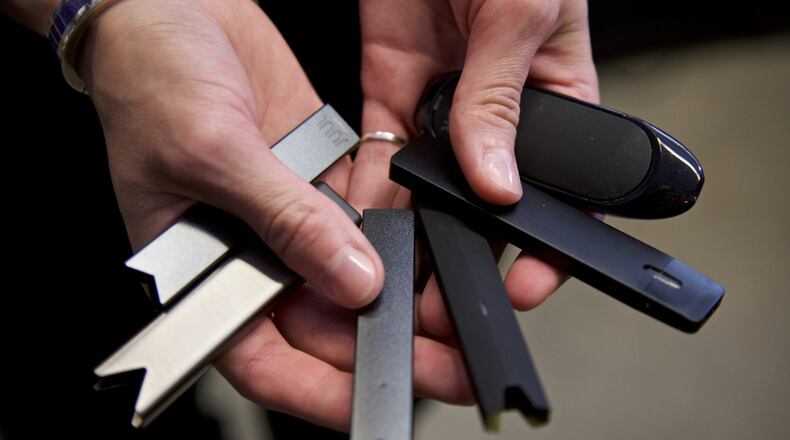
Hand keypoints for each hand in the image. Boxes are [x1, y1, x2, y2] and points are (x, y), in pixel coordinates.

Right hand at [79, 0, 470, 429]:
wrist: (167, 8)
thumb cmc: (149, 75)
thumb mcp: (211, 149)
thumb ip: (285, 218)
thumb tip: (349, 279)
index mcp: (201, 271)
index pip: (262, 357)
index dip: (321, 390)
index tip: (378, 399)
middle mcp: (250, 254)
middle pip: (322, 326)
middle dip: (384, 348)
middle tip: (444, 363)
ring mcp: (288, 218)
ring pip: (351, 278)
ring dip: (401, 299)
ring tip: (451, 315)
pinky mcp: (316, 178)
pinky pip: (365, 221)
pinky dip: (399, 238)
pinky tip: (434, 251)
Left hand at [356, 0, 598, 335]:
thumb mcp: (523, 14)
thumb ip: (503, 100)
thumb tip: (498, 179)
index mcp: (555, 96)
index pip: (560, 188)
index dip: (547, 242)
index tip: (524, 281)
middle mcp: (498, 111)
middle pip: (486, 200)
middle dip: (468, 248)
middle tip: (447, 292)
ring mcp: (443, 104)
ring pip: (430, 186)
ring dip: (416, 229)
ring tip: (400, 270)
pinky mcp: (392, 87)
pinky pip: (381, 151)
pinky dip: (373, 189)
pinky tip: (365, 222)